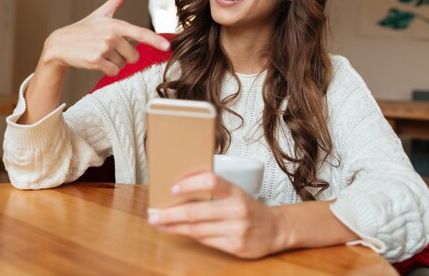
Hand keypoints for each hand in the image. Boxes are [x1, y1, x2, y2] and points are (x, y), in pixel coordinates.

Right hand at [41, 0, 169, 75]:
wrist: (60, 44)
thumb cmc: (83, 30)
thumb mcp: (100, 14)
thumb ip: (116, 0)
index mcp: (116, 24)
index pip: (140, 33)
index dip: (156, 40)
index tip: (167, 47)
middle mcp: (111, 35)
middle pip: (134, 56)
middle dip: (124, 57)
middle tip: (109, 50)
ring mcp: (103, 48)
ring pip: (122, 65)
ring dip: (113, 63)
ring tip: (100, 54)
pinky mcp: (95, 60)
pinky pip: (113, 71)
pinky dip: (107, 70)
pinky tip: (96, 62)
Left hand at [147, 173, 284, 258]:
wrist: (275, 229)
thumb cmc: (249, 207)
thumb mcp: (236, 192)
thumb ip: (214, 190)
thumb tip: (179, 190)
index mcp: (236, 192)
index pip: (211, 182)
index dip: (190, 184)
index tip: (172, 188)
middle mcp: (237, 210)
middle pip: (196, 211)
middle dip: (170, 214)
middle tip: (153, 214)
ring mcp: (237, 230)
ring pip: (197, 229)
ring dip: (174, 226)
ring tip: (159, 223)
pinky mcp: (235, 247)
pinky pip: (205, 241)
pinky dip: (189, 235)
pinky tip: (178, 231)